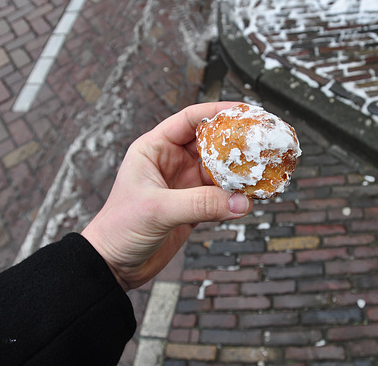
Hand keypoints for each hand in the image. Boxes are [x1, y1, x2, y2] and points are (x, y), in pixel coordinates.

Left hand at [82, 102, 252, 290]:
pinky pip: (221, 196)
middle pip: (211, 143)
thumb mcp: (158, 209)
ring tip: (263, 170)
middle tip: (262, 141)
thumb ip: (200, 204)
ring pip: (220, 171)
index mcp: (154, 148)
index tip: (244, 111)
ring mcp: (184, 184)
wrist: (113, 266)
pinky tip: (252, 197)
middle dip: (236, 142)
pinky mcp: (193, 207)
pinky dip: (237, 196)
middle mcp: (171, 162)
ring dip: (239, 172)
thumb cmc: (119, 229)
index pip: (189, 119)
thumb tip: (240, 201)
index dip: (217, 112)